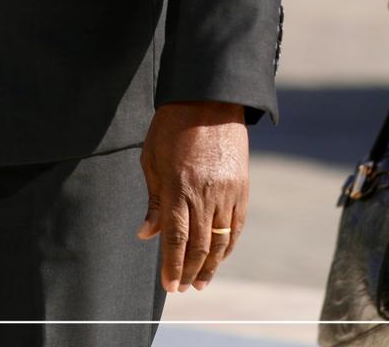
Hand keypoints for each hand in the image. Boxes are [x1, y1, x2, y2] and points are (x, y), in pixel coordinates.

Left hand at [136, 100, 248, 292]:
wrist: (208, 100)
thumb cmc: (171, 128)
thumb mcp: (152, 160)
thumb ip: (153, 201)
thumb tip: (147, 234)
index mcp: (178, 187)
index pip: (176, 237)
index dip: (172, 265)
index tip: (169, 285)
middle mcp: (204, 193)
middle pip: (200, 244)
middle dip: (190, 270)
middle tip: (183, 288)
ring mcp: (226, 191)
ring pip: (221, 239)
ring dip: (211, 264)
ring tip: (202, 282)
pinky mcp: (241, 187)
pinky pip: (236, 224)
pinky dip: (229, 245)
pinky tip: (221, 257)